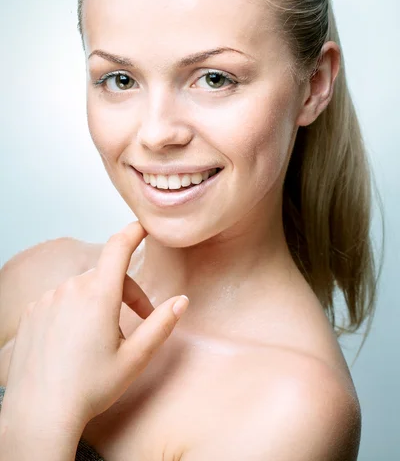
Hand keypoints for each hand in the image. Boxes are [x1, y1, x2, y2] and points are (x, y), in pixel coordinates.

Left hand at [3, 221, 188, 432]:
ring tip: (101, 339)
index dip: (134, 232)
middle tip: (135, 323)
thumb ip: (160, 325)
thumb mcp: (134, 359)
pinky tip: (74, 341)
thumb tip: (181, 301)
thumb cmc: (88, 388)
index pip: (119, 247)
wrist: (39, 413)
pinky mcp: (33, 311)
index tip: (144, 227)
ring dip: (98, 302)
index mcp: (99, 295)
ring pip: (83, 288)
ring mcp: (48, 299)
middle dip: (125, 292)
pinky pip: (61, 299)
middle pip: (106, 275)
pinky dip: (73, 310)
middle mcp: (71, 289)